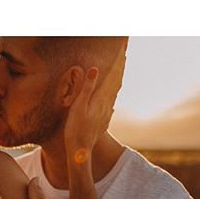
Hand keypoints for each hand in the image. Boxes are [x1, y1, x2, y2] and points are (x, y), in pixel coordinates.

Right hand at [64, 43, 126, 164]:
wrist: (80, 151)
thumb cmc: (76, 129)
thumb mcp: (78, 107)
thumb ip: (87, 88)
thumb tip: (96, 69)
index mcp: (101, 98)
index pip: (112, 75)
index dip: (117, 61)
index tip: (123, 46)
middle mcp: (107, 104)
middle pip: (115, 81)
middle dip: (119, 66)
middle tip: (123, 52)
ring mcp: (105, 112)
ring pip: (114, 91)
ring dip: (116, 78)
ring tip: (119, 68)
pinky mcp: (102, 120)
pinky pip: (110, 101)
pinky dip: (112, 93)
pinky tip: (112, 94)